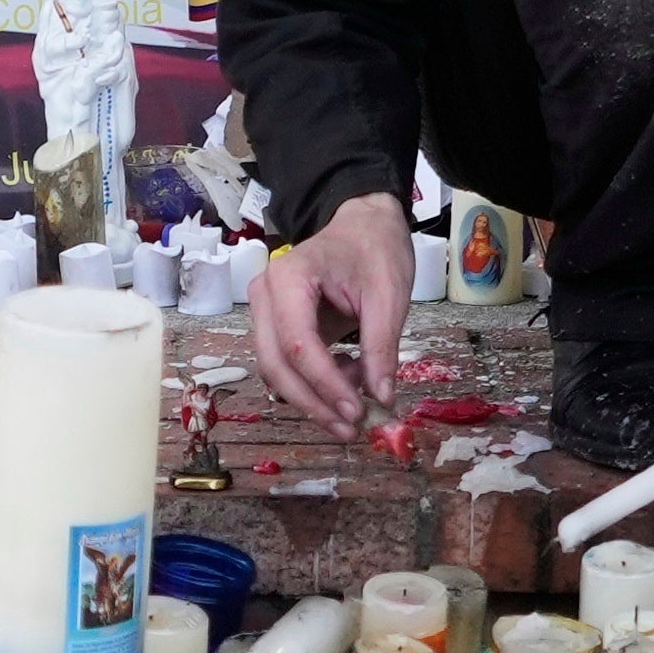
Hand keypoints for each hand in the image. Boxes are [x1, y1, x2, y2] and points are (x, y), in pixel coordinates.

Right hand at [248, 193, 417, 434]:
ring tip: (356, 402)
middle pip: (276, 365)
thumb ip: (382, 347)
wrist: (363, 224)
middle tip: (350, 428)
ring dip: (313, 397)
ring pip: (276, 372)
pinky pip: (286, 366)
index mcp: (288, 280)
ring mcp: (265, 313)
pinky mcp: (275, 327)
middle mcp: (264, 297)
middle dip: (313, 402)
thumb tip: (382, 397)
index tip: (357, 411)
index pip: (298, 345)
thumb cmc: (375, 248)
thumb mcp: (389, 293)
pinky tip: (347, 382)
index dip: (324, 384)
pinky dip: (314, 384)